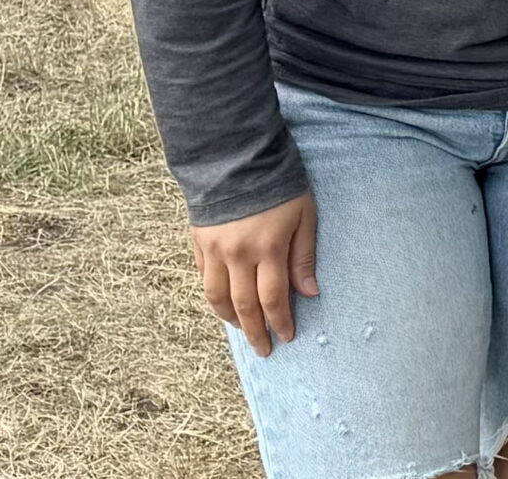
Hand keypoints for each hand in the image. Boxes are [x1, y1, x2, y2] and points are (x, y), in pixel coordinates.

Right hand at [192, 192, 317, 356]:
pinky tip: (223, 302)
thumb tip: (309, 293)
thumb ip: (303, 255)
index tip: (286, 337)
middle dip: (255, 331)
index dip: (279, 322)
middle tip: (263, 349)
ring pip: (217, 297)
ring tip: (242, 329)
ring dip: (230, 318)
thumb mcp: (304, 215)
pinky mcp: (198, 242)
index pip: (272, 298)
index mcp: (267, 248)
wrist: (237, 157)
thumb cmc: (280, 185)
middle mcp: (237, 254)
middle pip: (244, 305)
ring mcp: (213, 250)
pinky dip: (213, 294)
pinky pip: (202, 278)